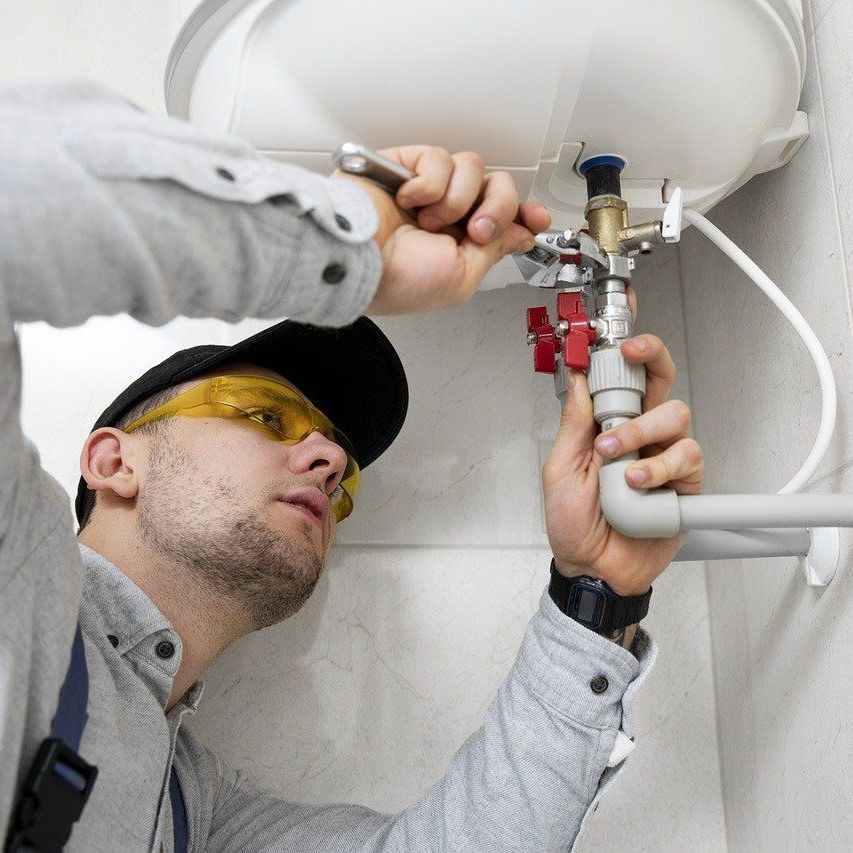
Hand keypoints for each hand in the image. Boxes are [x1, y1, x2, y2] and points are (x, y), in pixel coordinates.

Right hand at [338, 145, 550, 314]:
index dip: (524, 213)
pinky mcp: (404, 165)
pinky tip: (409, 201)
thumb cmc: (399, 280)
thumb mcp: (462, 276)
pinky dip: (429, 184)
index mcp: (460, 242)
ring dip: (457, 199)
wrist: (358, 261)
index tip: (536, 218)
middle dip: (496, 208)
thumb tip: (521, 234)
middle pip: (497, 186)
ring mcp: (426, 188)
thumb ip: (495, 250)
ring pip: (472, 168)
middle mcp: (447, 212)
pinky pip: (438, 158)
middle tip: (475, 230)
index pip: (503, 216)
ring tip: (430, 221)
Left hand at [543, 316, 703, 595]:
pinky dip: (660, 468)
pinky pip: (687, 457)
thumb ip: (574, 424)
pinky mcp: (685, 484)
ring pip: (676, 415)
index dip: (628, 353)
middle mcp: (640, 435)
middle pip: (662, 381)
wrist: (592, 568)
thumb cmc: (573, 523)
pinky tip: (639, 484)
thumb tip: (578, 379)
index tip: (617, 339)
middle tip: (631, 358)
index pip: (624, 379)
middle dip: (652, 360)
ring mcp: (664, 456)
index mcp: (608, 426)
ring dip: (642, 432)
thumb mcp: (560, 468)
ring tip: (617, 462)